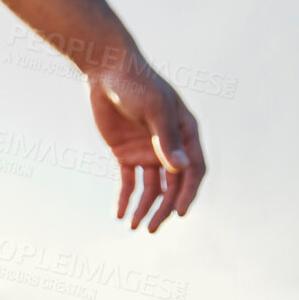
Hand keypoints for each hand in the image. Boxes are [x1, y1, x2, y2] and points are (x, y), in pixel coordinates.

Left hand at [87, 51, 206, 231]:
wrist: (106, 71)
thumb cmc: (137, 84)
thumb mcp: (154, 109)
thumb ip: (166, 139)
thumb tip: (180, 169)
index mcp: (185, 133)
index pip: (193, 170)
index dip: (187, 193)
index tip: (178, 213)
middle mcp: (170, 145)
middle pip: (173, 185)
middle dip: (164, 208)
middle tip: (152, 228)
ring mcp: (148, 151)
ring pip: (151, 188)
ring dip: (145, 208)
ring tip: (135, 227)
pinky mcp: (126, 154)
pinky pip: (129, 182)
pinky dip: (125, 198)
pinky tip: (120, 214)